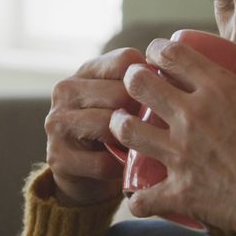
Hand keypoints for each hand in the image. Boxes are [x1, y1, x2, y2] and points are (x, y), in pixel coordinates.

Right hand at [45, 47, 143, 206]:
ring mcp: (57, 122)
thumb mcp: (123, 102)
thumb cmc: (114, 132)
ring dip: (131, 141)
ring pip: (109, 124)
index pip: (126, 61)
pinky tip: (123, 168)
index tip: (158, 99)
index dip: (149, 80)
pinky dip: (119, 168)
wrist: (83, 175)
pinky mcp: (57, 156)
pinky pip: (102, 161)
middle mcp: (66, 90)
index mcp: (86, 70)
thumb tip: (178, 78)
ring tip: (140, 148)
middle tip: (155, 130)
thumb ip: (142, 86)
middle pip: (121, 92)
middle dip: (142, 114)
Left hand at [109, 39, 235, 235]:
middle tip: (137, 88)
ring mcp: (180, 153)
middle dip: (132, 82)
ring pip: (126, 130)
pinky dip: (137, 199)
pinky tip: (140, 198)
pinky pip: (140, 196)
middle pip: (138, 84)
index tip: (156, 55)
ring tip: (126, 130)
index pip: (172, 54)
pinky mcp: (178, 189)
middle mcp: (192, 115)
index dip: (157, 50)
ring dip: (121, 128)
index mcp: (222, 89)